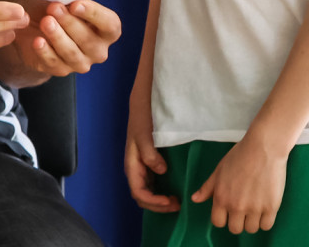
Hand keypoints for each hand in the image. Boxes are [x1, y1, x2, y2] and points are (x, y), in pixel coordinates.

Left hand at [7, 0, 121, 77]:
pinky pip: (54, 64)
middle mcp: (97, 49)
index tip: (75, 4)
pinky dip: (45, 52)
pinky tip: (37, 41)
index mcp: (106, 29)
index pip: (110, 25)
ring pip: (71, 54)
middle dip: (70, 23)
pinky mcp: (60, 69)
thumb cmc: (59, 2)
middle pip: (89, 41)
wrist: (34, 18)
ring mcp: (80, 62)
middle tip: (54, 8)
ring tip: (45, 21)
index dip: (95, 15)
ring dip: (58, 36)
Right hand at [125, 96, 177, 213]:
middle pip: (142, 196)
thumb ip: (150, 154)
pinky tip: (172, 190)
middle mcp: (135, 169)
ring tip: (176, 201)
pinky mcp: (148, 162)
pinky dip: (160, 191)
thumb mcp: (144, 135)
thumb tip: (161, 171)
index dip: (153, 201)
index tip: (170, 201)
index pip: (139, 192)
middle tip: (177, 205)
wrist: (143, 102)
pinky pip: (152, 183)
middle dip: (158, 205)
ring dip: (159, 200)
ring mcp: (141, 167)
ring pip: (147, 192)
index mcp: (132, 165)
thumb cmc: (142, 118)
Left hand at [192, 133, 287, 235]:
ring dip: (252, 221)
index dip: (223, 217)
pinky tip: (265, 208)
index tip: (229, 211)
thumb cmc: (240, 155)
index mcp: (221, 198)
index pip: (218, 222)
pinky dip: (265, 220)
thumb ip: (207, 188)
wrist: (264, 147)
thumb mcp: (219, 170)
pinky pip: (266, 225)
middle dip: (238, 220)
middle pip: (235, 229)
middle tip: (244, 208)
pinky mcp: (271, 207)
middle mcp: (236, 206)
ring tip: (255, 207)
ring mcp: (254, 208)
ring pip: (251, 229)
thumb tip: (195, 199)